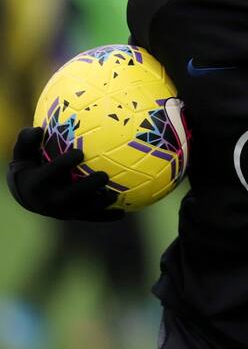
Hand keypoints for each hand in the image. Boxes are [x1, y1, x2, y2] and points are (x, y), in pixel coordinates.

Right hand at [6, 127, 121, 220]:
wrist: (27, 194)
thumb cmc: (29, 166)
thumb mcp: (23, 153)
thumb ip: (27, 141)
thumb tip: (36, 129)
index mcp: (36, 183)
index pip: (49, 173)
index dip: (63, 164)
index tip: (79, 152)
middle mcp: (48, 200)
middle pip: (68, 197)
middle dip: (86, 187)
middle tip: (104, 175)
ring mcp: (61, 211)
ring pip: (81, 210)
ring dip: (99, 204)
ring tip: (116, 195)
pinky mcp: (72, 217)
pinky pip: (89, 218)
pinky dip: (105, 217)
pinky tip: (123, 213)